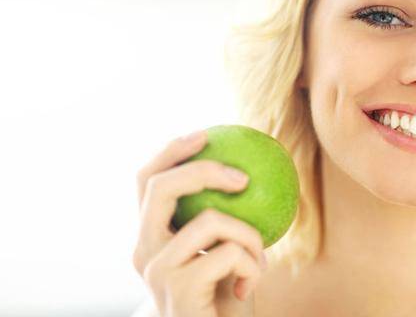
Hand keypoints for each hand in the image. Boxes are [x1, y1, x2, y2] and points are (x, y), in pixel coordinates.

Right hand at [132, 130, 266, 316]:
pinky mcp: (178, 289)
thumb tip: (249, 173)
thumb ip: (223, 220)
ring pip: (210, 220)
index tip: (204, 134)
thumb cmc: (221, 295)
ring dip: (249, 235)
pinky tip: (250, 284)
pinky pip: (230, 253)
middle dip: (204, 170)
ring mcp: (156, 270)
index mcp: (149, 235)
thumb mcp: (221, 251)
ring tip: (259, 256)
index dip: (170, 151)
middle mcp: (143, 250)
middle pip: (160, 187)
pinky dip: (253, 265)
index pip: (146, 181)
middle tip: (242, 177)